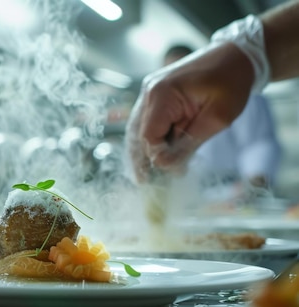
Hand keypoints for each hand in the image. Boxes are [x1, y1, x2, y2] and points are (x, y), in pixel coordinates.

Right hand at [125, 43, 254, 182]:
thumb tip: (166, 167)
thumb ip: (189, 143)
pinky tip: (154, 154)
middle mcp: (149, 92)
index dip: (157, 157)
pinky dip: (150, 137)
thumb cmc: (231, 83)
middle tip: (144, 182)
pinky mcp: (156, 93)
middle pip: (136, 133)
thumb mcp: (217, 118)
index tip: (173, 173)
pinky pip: (146, 120)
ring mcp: (150, 91)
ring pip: (137, 128)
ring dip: (142, 150)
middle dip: (141, 158)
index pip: (149, 136)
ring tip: (143, 174)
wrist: (237, 56)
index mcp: (162, 95)